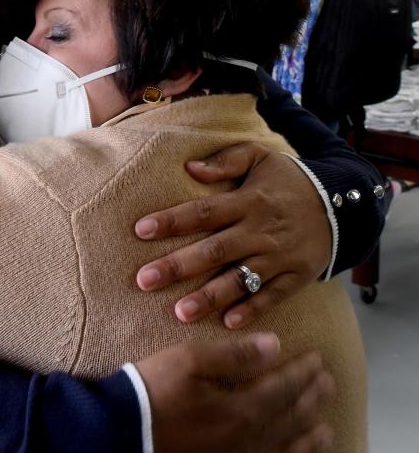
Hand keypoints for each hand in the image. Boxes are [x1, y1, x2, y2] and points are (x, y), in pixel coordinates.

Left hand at [135, 143, 330, 328]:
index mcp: (247, 201)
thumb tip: (189, 168)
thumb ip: (226, 160)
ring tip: (180, 313)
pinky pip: (272, 297)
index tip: (140, 230)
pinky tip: (228, 324)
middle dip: (178, 266)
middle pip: (214, 250)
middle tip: (144, 280)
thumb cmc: (287, 180)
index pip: (203, 212)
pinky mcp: (296, 277)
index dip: (172, 221)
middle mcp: (260, 231)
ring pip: (239, 280)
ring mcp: (279, 257)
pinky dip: (252, 310)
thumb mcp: (260, 157)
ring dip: (210, 297)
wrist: (342, 204)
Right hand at [136, 333, 334, 452]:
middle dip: (311, 398)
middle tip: (329, 384)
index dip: (301, 372)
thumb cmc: (153, 389)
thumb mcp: (189, 360)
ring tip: (324, 426)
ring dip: (307, 435)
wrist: (123, 429)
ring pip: (284, 447)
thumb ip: (233, 355)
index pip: (282, 387)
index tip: (317, 358)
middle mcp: (246, 438)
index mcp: (240, 408)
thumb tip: (274, 346)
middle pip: (289, 417)